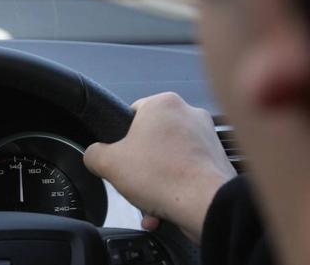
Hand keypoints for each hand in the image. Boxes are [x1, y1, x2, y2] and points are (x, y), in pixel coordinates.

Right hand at [84, 92, 235, 242]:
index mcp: (163, 103)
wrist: (207, 205)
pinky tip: (164, 208)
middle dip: (141, 163)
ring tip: (149, 201)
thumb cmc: (163, 176)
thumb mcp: (108, 163)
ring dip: (156, 180)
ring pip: (170, 157)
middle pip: (151, 138)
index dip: (120, 138)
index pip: (131, 113)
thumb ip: (93, 154)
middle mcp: (189, 113)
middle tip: (133, 180)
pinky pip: (187, 171)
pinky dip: (175, 187)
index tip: (119, 156)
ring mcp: (207, 136)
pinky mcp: (218, 159)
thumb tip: (94, 156)